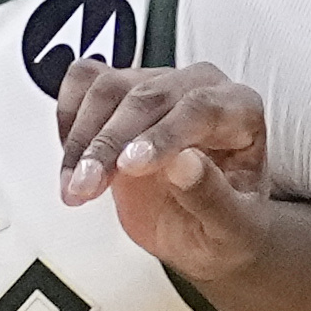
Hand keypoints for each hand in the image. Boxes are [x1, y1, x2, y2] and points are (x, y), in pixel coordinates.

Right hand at [56, 61, 274, 286]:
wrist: (205, 229)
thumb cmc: (225, 227)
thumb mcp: (232, 229)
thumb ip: (213, 198)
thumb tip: (183, 164)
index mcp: (240, 110)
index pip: (199, 108)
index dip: (161, 135)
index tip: (130, 166)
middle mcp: (200, 86)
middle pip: (147, 96)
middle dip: (109, 144)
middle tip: (86, 187)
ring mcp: (157, 82)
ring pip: (108, 87)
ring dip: (82, 139)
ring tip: (76, 189)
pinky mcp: (122, 90)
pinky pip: (84, 81)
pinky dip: (69, 118)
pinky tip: (74, 159)